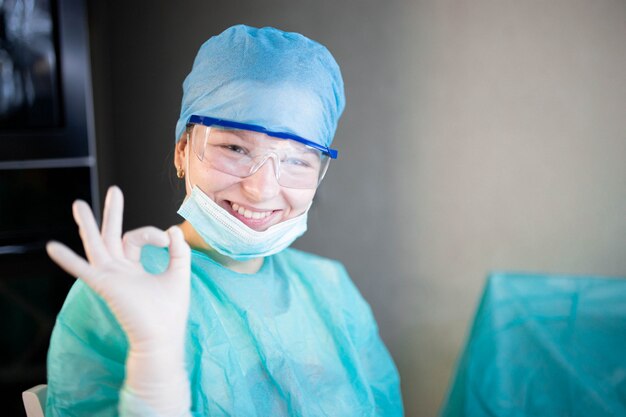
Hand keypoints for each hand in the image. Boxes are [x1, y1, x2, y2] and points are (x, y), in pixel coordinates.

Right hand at [46, 186, 190, 350]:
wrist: (163, 336)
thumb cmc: (170, 311)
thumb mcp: (179, 273)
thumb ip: (179, 251)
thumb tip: (173, 229)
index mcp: (134, 267)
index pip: (136, 238)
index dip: (152, 234)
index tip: (167, 241)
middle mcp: (119, 270)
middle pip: (111, 235)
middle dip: (112, 213)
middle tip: (115, 190)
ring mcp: (110, 276)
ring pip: (96, 245)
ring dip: (88, 225)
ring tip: (78, 204)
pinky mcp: (106, 284)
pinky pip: (83, 270)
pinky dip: (67, 260)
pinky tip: (51, 246)